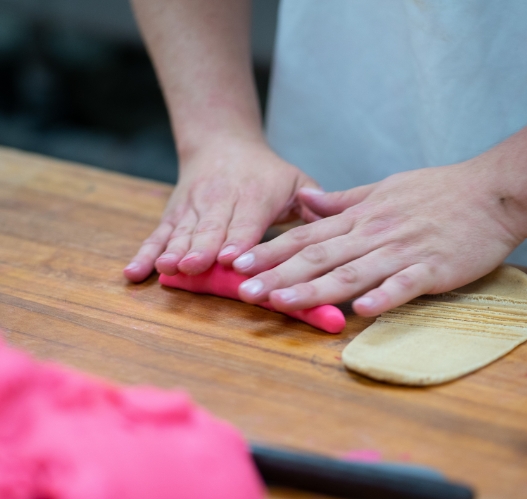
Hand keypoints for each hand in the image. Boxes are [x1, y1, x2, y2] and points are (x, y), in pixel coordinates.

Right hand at [124, 138, 319, 281]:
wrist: (222, 144)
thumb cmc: (267, 173)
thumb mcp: (296, 180)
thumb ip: (314, 207)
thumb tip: (338, 232)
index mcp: (256, 195)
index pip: (246, 221)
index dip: (238, 239)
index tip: (230, 258)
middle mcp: (221, 200)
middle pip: (210, 228)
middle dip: (201, 249)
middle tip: (193, 267)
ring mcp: (193, 208)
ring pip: (181, 232)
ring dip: (172, 251)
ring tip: (164, 269)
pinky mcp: (173, 215)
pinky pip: (157, 235)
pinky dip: (145, 253)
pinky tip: (134, 273)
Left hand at [233, 159, 523, 315]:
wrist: (491, 192)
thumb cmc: (436, 192)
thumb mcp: (383, 188)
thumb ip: (341, 201)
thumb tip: (304, 201)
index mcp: (359, 218)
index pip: (306, 237)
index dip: (271, 251)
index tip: (240, 265)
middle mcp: (373, 234)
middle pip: (319, 257)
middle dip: (279, 275)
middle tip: (246, 291)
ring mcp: (402, 252)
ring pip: (351, 273)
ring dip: (316, 289)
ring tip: (283, 303)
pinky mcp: (433, 268)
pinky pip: (404, 285)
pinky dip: (384, 297)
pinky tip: (361, 311)